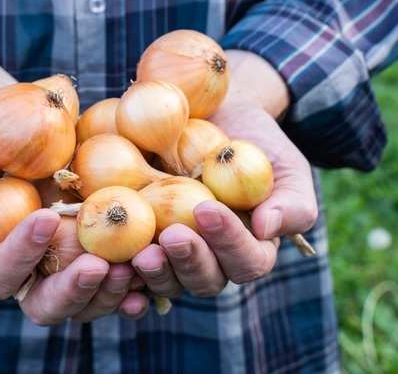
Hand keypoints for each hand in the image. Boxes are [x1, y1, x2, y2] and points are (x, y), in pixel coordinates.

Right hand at [0, 119, 149, 324]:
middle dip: (72, 290)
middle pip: (44, 305)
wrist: (27, 136)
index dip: (18, 253)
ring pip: (86, 304)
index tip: (45, 217)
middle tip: (98, 264)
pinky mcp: (98, 261)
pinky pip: (118, 285)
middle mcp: (27, 277)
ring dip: (110, 291)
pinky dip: (137, 284)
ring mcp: (65, 273)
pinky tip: (153, 266)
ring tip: (133, 264)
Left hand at [133, 50, 317, 296]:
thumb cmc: (255, 142)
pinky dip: (119, 272)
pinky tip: (106, 264)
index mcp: (248, 248)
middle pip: (203, 280)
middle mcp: (210, 258)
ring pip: (166, 280)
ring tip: (139, 253)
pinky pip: (128, 265)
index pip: (246, 261)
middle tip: (170, 237)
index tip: (207, 209)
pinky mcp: (139, 239)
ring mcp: (172, 252)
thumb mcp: (285, 165)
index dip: (228, 242)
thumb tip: (268, 228)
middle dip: (188, 262)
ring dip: (154, 273)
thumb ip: (290, 201)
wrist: (213, 118)